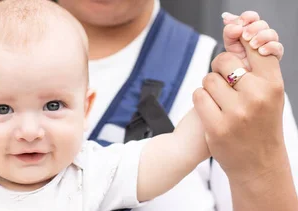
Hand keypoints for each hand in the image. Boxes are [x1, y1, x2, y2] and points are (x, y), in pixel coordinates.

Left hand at [193, 35, 285, 182]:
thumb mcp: (268, 93)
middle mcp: (257, 97)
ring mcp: (237, 113)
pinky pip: (198, 95)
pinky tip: (211, 110)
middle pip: (223, 60)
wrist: (258, 163)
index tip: (235, 39)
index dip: (241, 40)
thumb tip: (234, 27)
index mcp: (273, 85)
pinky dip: (201, 100)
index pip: (255, 48)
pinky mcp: (217, 126)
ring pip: (208, 78)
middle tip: (225, 83)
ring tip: (221, 101)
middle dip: (219, 68)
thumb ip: (255, 65)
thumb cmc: (261, 122)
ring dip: (209, 87)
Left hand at [222, 11, 283, 66]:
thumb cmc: (235, 58)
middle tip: (245, 37)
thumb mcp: (230, 43)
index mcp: (249, 29)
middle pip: (262, 24)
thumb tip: (230, 21)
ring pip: (272, 34)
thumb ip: (229, 31)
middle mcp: (261, 34)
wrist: (240, 75)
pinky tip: (261, 52)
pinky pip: (277, 47)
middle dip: (253, 28)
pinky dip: (270, 47)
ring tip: (252, 46)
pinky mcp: (275, 54)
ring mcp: (269, 43)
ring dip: (261, 37)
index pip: (252, 17)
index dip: (247, 17)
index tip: (240, 23)